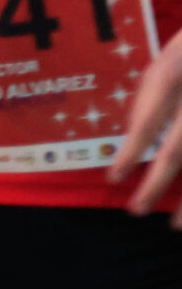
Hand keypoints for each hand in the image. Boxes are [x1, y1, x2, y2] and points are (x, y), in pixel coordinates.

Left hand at [109, 33, 181, 224]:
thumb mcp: (167, 63)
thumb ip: (152, 98)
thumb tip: (135, 140)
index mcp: (175, 78)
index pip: (148, 122)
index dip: (129, 152)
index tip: (113, 178)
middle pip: (178, 151)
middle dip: (156, 183)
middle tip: (136, 210)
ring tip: (177, 225)